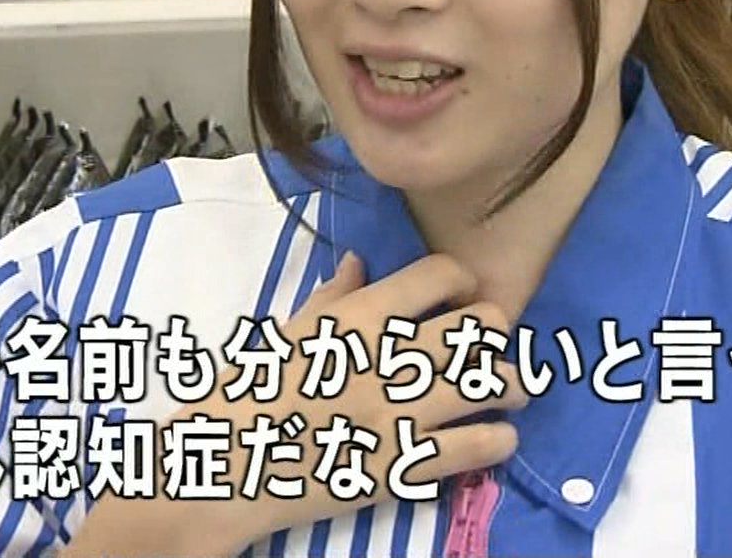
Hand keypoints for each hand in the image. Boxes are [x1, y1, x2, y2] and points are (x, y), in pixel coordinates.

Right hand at [65, 252, 526, 557]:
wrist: (221, 469)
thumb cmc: (244, 395)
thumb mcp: (284, 335)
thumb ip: (331, 299)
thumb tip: (359, 262)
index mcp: (356, 318)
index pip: (440, 275)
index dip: (460, 282)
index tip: (458, 298)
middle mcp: (386, 359)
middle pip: (479, 326)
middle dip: (493, 332)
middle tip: (488, 346)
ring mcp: (399, 414)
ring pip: (492, 383)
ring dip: (509, 385)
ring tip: (507, 391)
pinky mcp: (404, 467)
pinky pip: (480, 446)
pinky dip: (498, 440)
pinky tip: (493, 438)